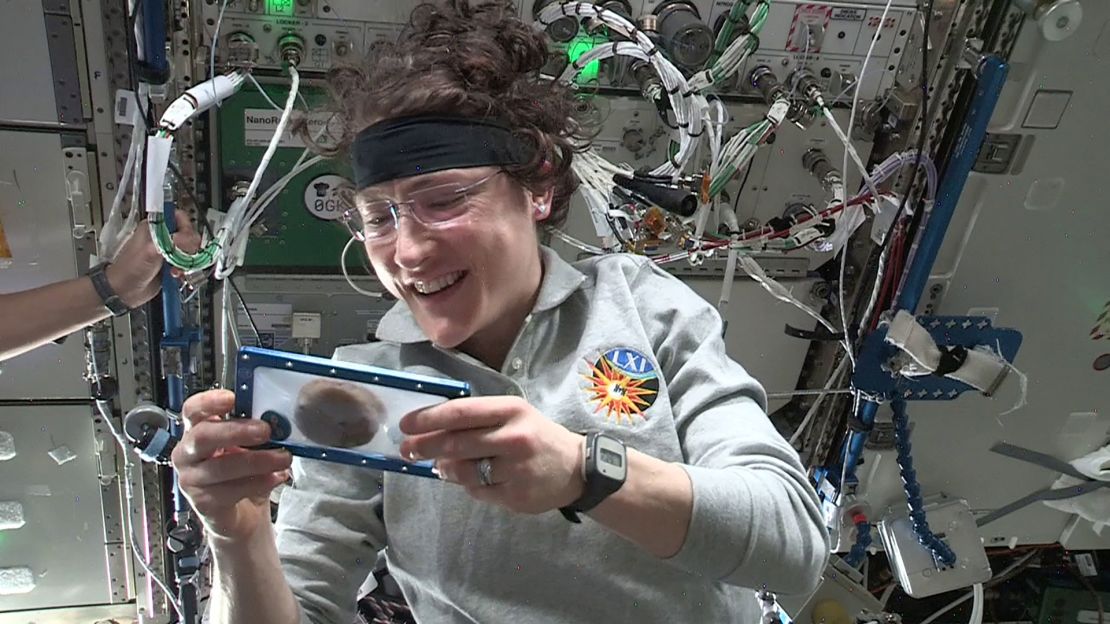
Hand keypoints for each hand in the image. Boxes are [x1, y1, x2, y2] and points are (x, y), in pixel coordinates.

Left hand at [106, 212, 200, 307]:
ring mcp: (168, 251)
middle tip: (183, 258)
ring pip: (191, 251)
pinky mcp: (172, 265)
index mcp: (155, 227)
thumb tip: (190, 239)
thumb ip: (170, 242)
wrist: (124, 291)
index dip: (186, 227)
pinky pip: (188, 264)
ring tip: (177, 270)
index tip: (185, 240)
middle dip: (189, 248)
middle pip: (189, 234)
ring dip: (188, 262)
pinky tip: (178, 276)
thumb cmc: (129, 269)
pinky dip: (187, 271)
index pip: (179, 216)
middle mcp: (163, 237)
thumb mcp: (150, 252)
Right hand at [171, 389, 291, 541]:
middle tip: (266, 430)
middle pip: (204, 436)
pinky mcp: (202, 502)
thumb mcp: (249, 447)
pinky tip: (276, 477)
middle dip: (237, 431)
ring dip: (258, 460)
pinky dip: (258, 482)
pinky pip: (230, 490)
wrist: (240, 515)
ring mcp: (191, 479)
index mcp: (197, 431)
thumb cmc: (243, 474)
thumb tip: (279, 421)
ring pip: (221, 466)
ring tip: (283, 458)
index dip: (208, 402)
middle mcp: (188, 453)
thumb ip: (256, 432)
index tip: (231, 398)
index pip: (192, 410)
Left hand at [398, 396, 584, 514]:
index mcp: (512, 410)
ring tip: (440, 466)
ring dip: (444, 468)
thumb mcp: (514, 416)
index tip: (406, 424)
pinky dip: (467, 485)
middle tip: (407, 449)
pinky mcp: (515, 495)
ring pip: (463, 470)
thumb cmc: (537, 436)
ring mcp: (516, 468)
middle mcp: (514, 437)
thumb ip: (478, 421)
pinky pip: (477, 491)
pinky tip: (469, 478)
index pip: (461, 412)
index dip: (429, 418)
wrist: (576, 468)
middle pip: (456, 442)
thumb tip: (433, 431)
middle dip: (425, 446)